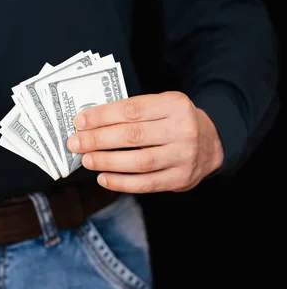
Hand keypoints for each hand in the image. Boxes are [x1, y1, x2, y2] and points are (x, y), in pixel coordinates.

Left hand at [66, 91, 223, 192]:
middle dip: (97, 139)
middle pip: (132, 135)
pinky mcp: (181, 178)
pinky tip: (103, 178)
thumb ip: (132, 112)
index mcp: (175, 104)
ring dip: (107, 162)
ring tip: (86, 160)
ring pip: (138, 161)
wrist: (212, 144)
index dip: (102, 116)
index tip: (79, 121)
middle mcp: (182, 129)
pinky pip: (146, 183)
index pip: (132, 109)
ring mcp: (184, 156)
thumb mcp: (161, 106)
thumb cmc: (174, 122)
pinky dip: (121, 183)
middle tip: (74, 142)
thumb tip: (90, 124)